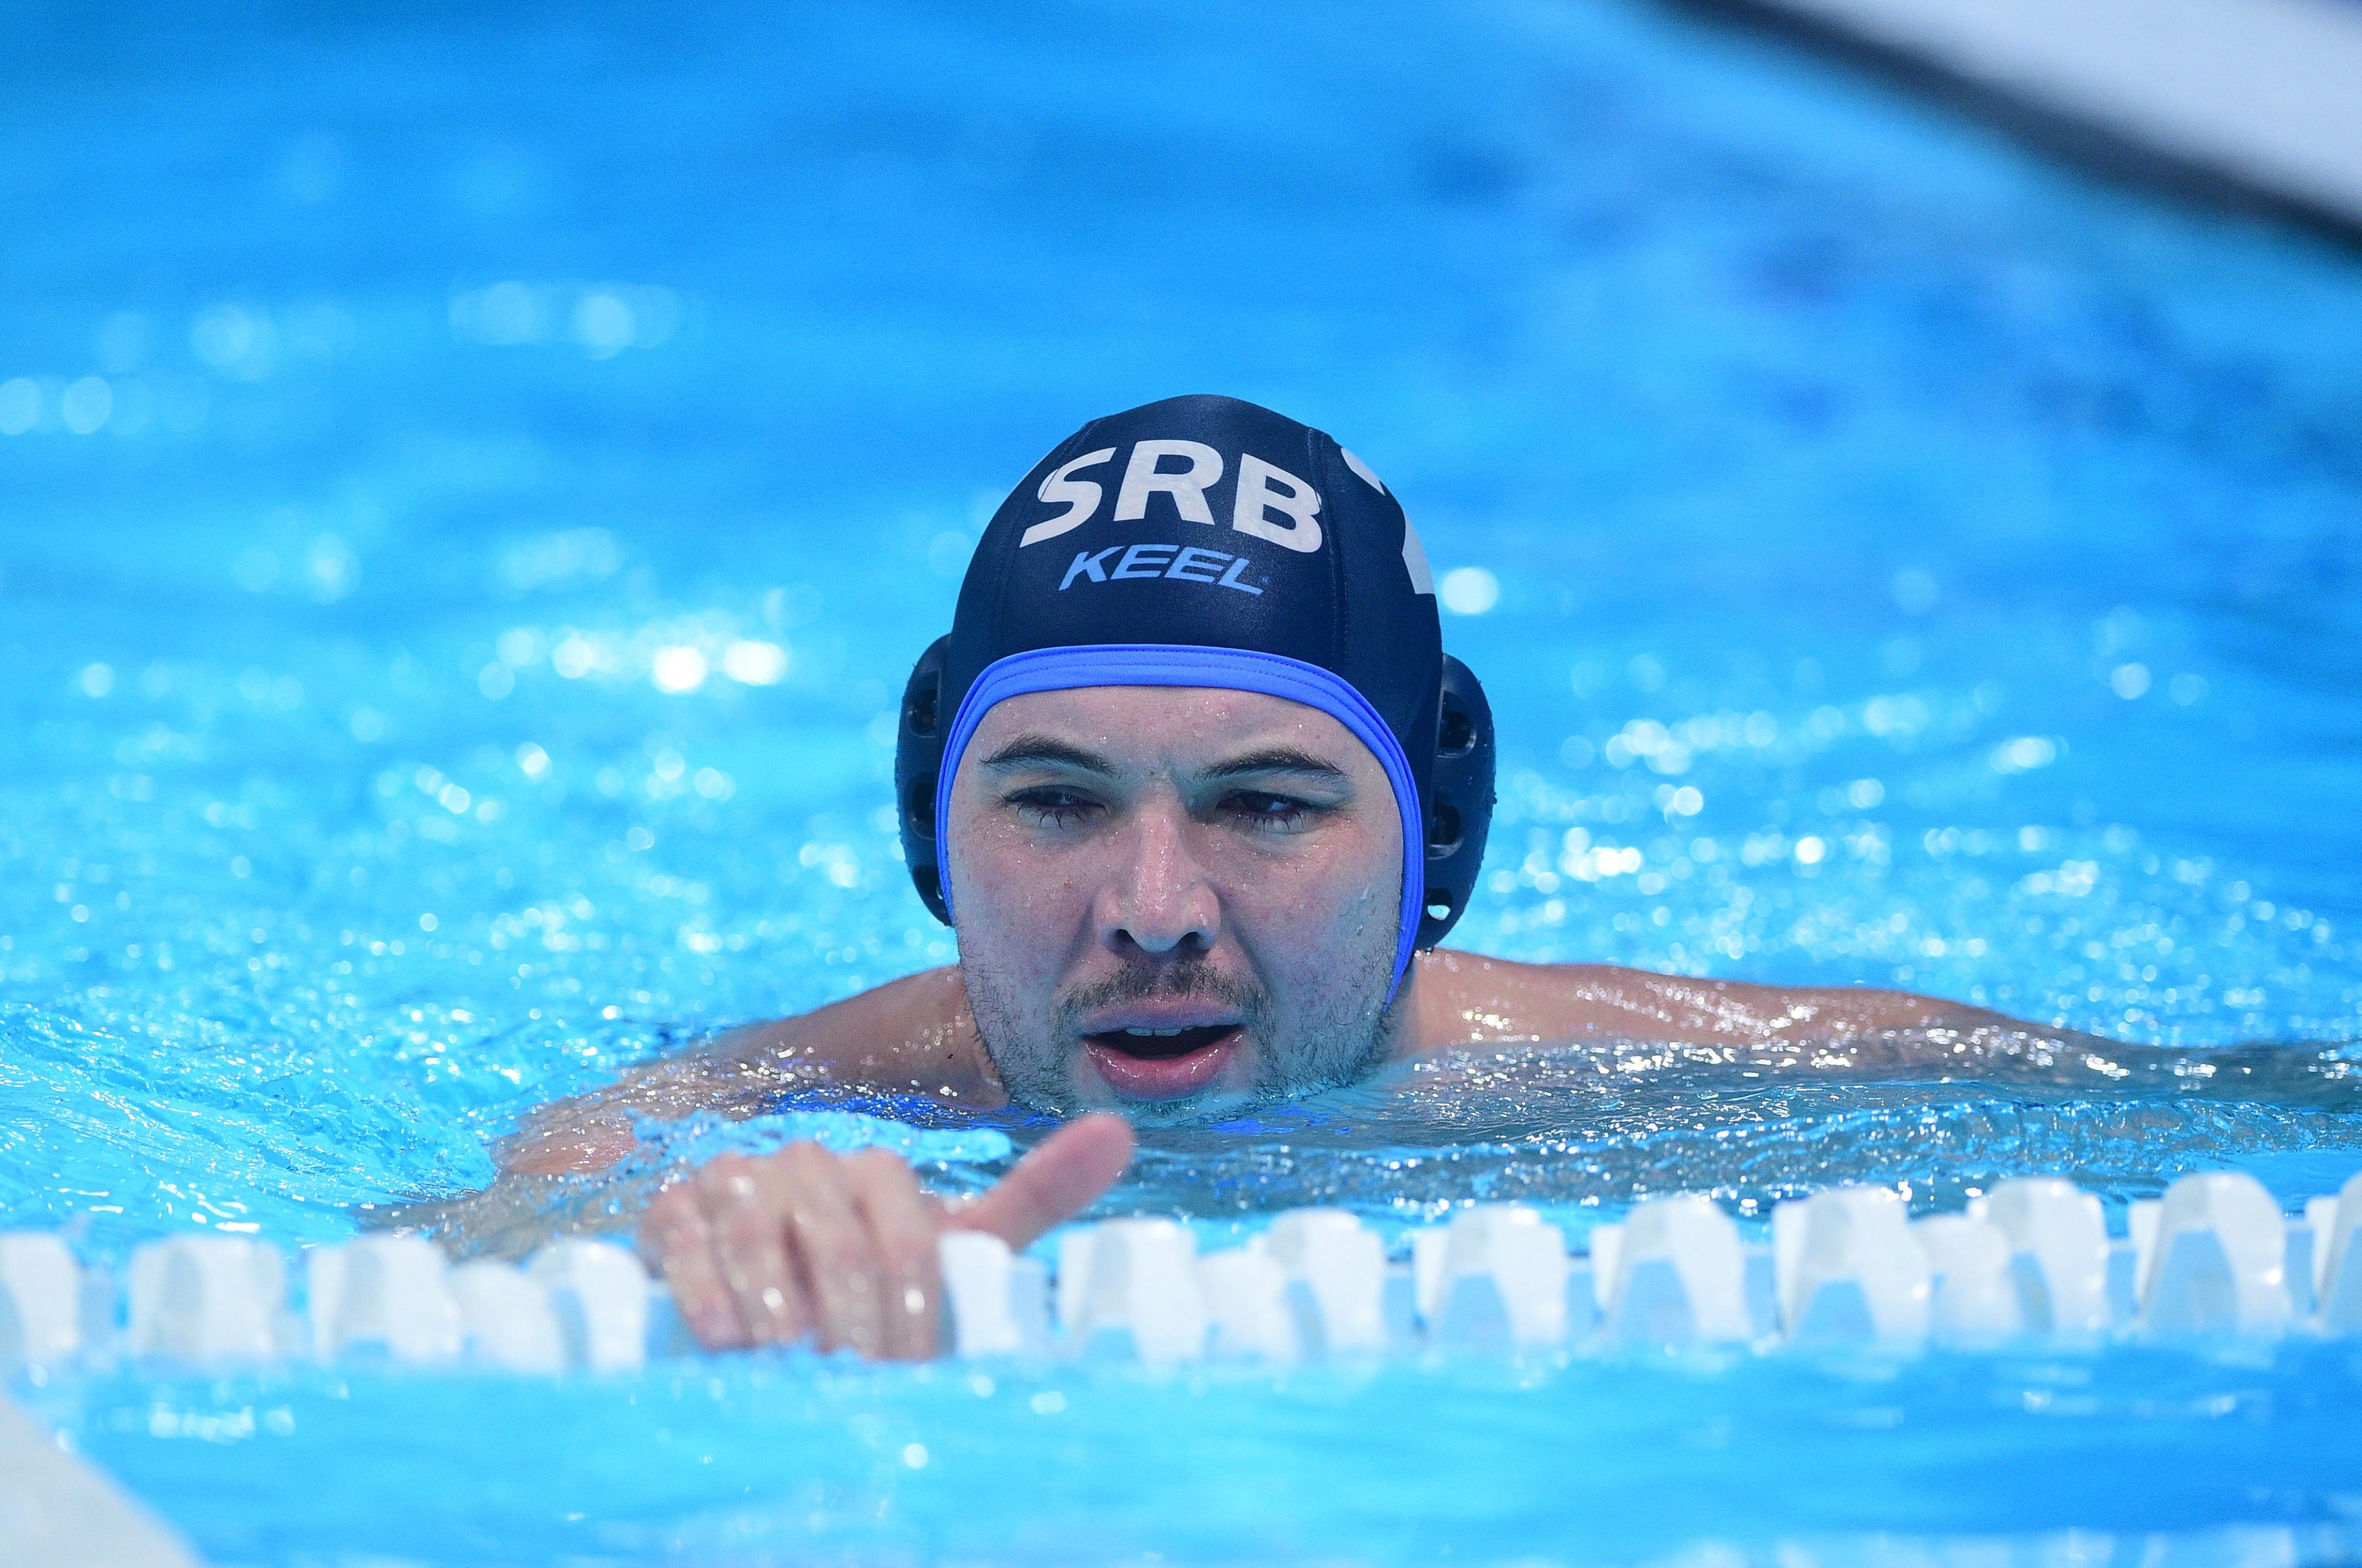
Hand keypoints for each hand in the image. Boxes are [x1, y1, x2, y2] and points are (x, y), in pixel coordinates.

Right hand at [639, 1113, 1133, 1359]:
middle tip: (851, 1383)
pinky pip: (688, 1239)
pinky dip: (707, 1290)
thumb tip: (1122, 1130)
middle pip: (838, 1241)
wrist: (756, 1288)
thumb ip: (1036, 1191)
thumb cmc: (866, 1276)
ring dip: (777, 1308)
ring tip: (789, 1367)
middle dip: (849, 1322)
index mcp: (878, 1172)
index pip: (905, 1237)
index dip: (910, 1311)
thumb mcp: (952, 1244)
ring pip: (762, 1232)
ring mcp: (735, 1180)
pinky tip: (723, 1341)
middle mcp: (807, 1162)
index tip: (909, 1372)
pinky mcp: (672, 1209)